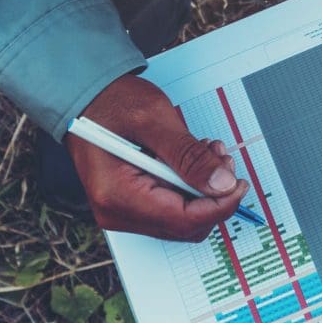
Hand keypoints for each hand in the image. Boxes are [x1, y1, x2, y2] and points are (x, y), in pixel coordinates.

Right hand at [68, 73, 244, 240]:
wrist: (83, 97)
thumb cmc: (110, 102)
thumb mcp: (154, 119)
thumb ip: (189, 155)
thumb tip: (223, 184)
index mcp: (118, 194)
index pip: (184, 220)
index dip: (219, 205)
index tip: (237, 182)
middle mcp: (116, 211)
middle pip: (185, 225)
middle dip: (213, 195)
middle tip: (221, 159)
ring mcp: (122, 211)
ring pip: (181, 219)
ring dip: (202, 189)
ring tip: (206, 152)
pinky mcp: (130, 204)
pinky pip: (170, 208)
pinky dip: (187, 187)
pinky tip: (190, 160)